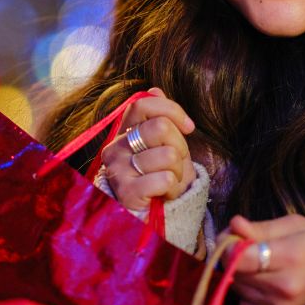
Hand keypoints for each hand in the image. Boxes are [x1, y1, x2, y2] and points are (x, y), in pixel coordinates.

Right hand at [101, 88, 196, 210]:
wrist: (150, 214)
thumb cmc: (157, 175)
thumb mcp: (162, 144)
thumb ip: (158, 117)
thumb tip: (155, 90)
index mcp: (123, 131)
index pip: (144, 104)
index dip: (172, 110)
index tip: (189, 127)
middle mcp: (115, 147)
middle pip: (161, 127)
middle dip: (180, 146)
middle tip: (176, 163)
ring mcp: (118, 170)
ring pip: (168, 156)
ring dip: (179, 172)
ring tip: (168, 181)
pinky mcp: (126, 193)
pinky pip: (165, 179)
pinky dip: (173, 189)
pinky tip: (163, 194)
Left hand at [228, 214, 304, 304]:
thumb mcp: (294, 227)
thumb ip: (261, 228)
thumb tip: (234, 225)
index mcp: (291, 258)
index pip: (240, 257)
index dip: (229, 246)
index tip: (233, 239)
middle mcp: (285, 288)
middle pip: (236, 273)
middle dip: (235, 259)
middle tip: (250, 250)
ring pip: (239, 290)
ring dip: (244, 278)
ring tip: (264, 269)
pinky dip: (251, 298)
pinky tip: (269, 288)